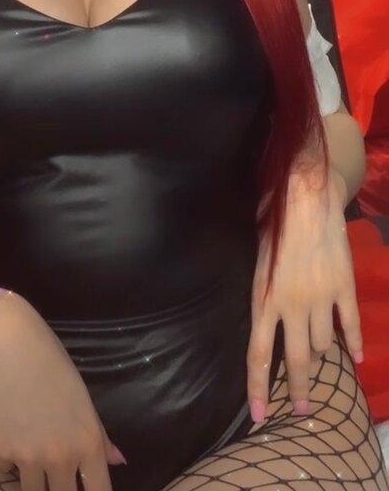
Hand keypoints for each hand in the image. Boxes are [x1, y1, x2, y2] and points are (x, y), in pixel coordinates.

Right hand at [0, 293, 124, 490]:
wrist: (8, 346)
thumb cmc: (51, 365)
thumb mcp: (82, 398)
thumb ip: (100, 436)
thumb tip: (119, 462)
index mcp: (88, 444)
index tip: (85, 490)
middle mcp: (61, 458)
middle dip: (61, 490)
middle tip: (57, 474)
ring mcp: (29, 458)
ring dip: (34, 479)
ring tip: (32, 450)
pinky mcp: (0, 452)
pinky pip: (7, 468)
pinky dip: (9, 458)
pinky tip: (10, 430)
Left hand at [246, 165, 362, 421]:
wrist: (306, 195)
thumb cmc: (272, 219)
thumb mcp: (256, 259)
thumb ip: (262, 291)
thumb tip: (265, 315)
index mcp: (264, 298)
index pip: (257, 354)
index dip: (258, 388)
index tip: (258, 417)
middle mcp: (291, 305)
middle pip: (294, 360)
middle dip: (296, 389)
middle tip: (302, 411)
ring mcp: (320, 298)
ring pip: (322, 344)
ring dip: (321, 355)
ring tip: (319, 362)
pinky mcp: (344, 287)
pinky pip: (349, 325)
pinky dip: (353, 343)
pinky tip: (354, 357)